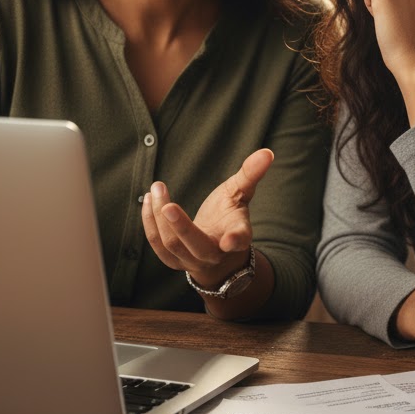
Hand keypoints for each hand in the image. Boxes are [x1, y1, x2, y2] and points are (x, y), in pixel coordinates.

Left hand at [141, 148, 273, 288]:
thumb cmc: (229, 215)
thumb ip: (251, 174)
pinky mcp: (175, 261)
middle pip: (197, 246)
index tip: (230, 241)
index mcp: (237, 236)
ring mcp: (193, 260)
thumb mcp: (241, 193)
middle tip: (168, 206)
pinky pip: (158, 246)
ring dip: (159, 217)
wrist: (217, 247)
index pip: (239, 239)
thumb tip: (267, 152)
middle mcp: (215, 253)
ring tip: (156, 188)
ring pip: (172, 245)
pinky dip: (150, 224)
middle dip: (181, 227)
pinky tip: (148, 200)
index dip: (235, 240)